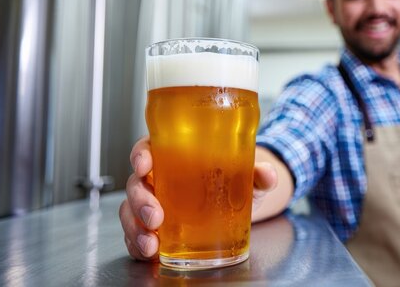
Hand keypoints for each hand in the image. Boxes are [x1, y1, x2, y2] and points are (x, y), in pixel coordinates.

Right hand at [119, 136, 278, 260]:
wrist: (235, 206)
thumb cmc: (232, 181)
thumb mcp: (246, 175)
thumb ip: (258, 173)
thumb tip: (268, 174)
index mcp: (174, 155)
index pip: (148, 148)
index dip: (141, 155)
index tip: (145, 165)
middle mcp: (159, 178)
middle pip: (136, 183)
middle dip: (140, 200)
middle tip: (155, 216)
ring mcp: (153, 204)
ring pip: (131, 212)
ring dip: (136, 228)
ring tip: (151, 243)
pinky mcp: (153, 229)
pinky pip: (136, 235)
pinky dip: (138, 245)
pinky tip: (150, 252)